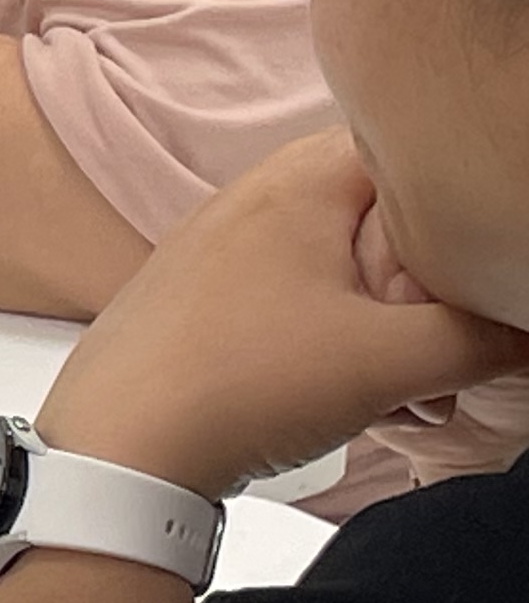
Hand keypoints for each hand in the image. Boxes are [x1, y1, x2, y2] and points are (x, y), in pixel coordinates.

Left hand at [37, 134, 528, 495]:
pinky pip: (291, 304)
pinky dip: (332, 343)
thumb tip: (526, 333)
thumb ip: (483, 336)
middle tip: (452, 343)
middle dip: (428, 283)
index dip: (464, 203)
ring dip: (387, 325)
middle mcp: (251, 199)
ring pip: (339, 269)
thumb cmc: (242, 384)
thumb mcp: (394, 360)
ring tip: (411, 393)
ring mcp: (216, 250)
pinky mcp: (196, 303)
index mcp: (299, 180)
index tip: (487, 262)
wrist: (114, 453)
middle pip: (381, 217)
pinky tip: (352, 402)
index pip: (414, 149)